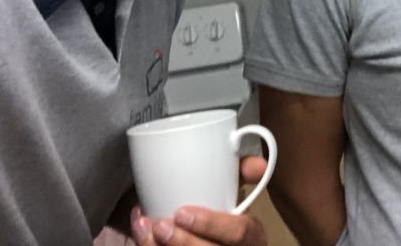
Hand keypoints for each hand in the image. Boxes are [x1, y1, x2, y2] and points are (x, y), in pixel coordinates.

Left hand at [130, 157, 267, 245]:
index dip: (212, 225)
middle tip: (160, 225)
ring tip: (143, 228)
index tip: (182, 212)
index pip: (239, 233)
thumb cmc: (224, 213)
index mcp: (251, 237)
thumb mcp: (236, 193)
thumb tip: (259, 163)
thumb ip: (242, 173)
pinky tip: (140, 234)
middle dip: (182, 242)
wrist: (210, 236)